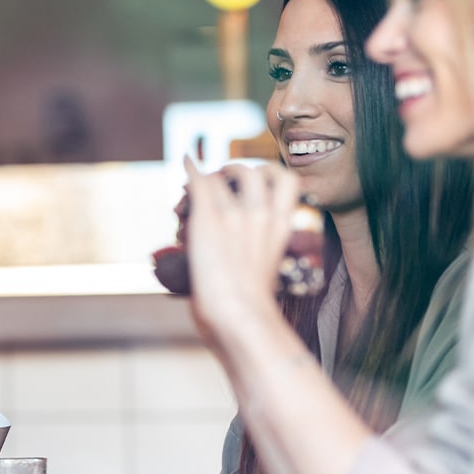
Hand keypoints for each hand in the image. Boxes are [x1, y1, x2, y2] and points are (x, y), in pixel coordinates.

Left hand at [182, 158, 300, 338]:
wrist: (239, 313)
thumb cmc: (253, 305)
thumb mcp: (271, 268)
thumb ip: (263, 250)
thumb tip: (252, 253)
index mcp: (281, 226)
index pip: (288, 181)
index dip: (271, 174)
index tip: (258, 179)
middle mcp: (260, 214)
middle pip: (254, 171)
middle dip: (238, 171)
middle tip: (223, 180)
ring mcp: (233, 214)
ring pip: (223, 176)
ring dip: (213, 176)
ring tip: (204, 182)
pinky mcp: (207, 219)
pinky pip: (198, 182)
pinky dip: (190, 168)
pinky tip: (186, 160)